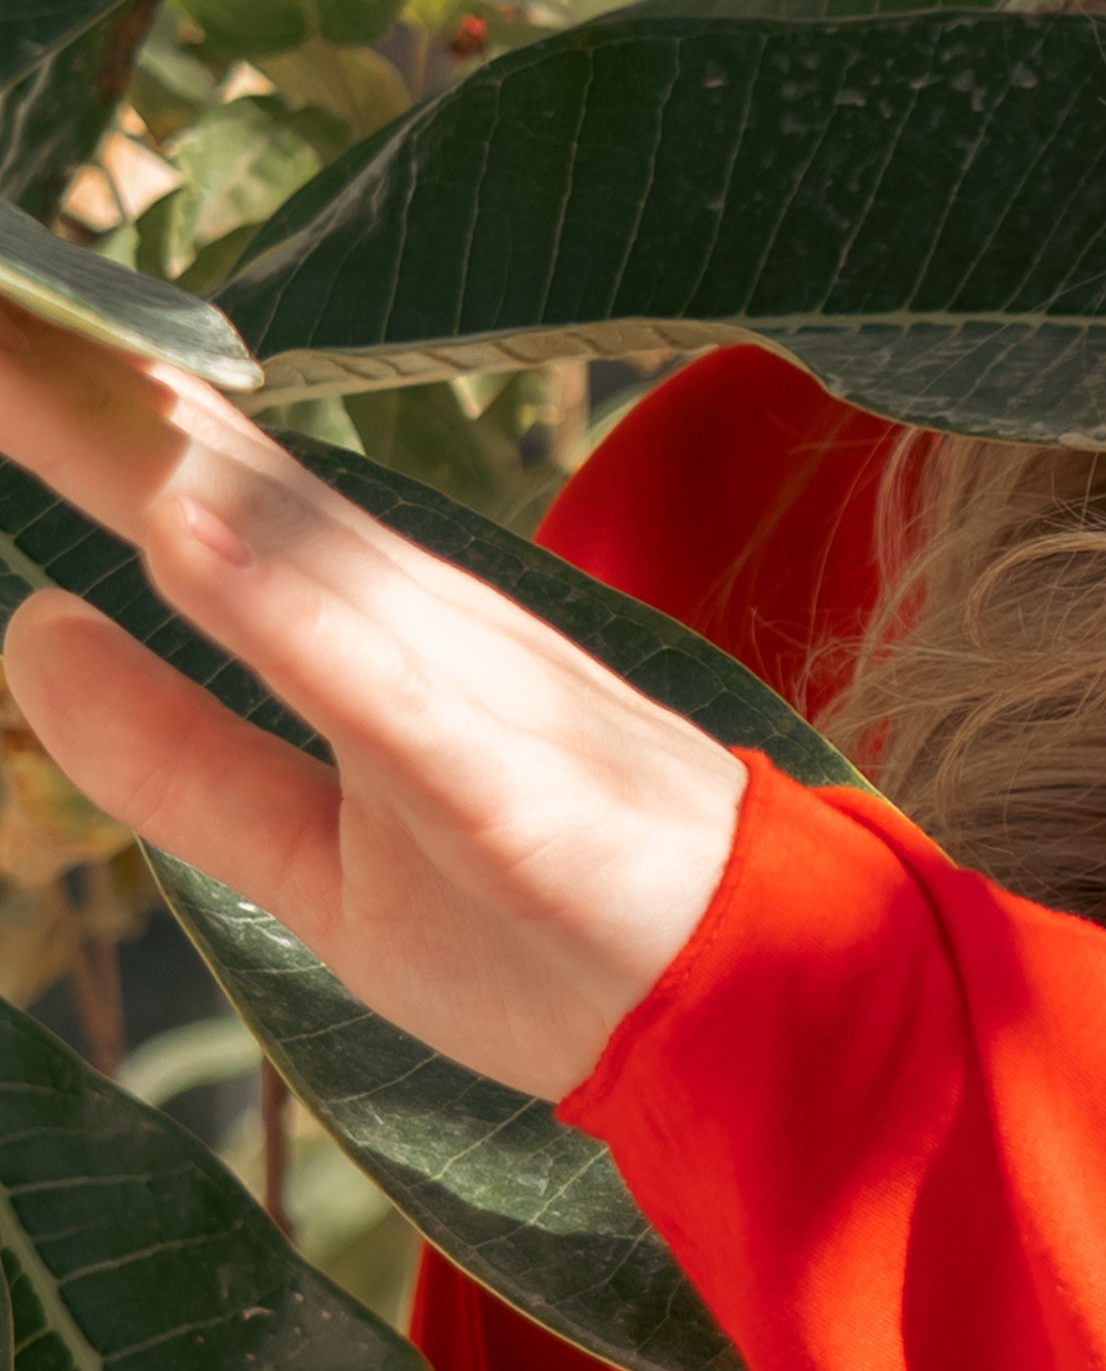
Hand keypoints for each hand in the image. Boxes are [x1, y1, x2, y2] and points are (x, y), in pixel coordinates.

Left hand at [0, 314, 744, 1104]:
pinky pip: (383, 687)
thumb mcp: (319, 862)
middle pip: (223, 479)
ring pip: (295, 550)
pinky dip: (285, 606)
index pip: (193, 484)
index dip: (73, 401)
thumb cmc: (556, 927)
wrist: (766, 1008)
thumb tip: (31, 631)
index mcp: (368, 627)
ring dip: (161, 455)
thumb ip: (182, 758)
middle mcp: (417, 620)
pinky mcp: (506, 783)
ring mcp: (469, 693)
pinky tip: (190, 534)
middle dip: (81, 386)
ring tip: (38, 362)